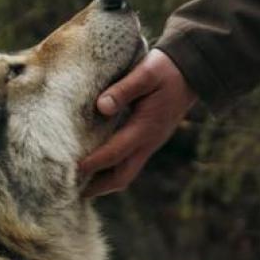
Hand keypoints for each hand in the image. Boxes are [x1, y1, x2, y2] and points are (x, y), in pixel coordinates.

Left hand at [79, 49, 196, 196]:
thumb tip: (102, 107)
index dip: (92, 163)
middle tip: (70, 190)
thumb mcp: (146, 73)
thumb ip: (124, 89)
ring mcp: (149, 144)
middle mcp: (148, 142)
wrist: (190, 72)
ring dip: (102, 183)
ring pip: (125, 174)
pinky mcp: (147, 141)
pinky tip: (93, 169)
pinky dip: (109, 171)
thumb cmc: (165, 70)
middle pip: (122, 177)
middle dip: (97, 187)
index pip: (115, 153)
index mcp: (145, 128)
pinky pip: (127, 164)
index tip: (70, 169)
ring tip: (77, 186)